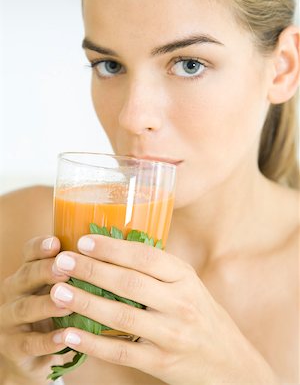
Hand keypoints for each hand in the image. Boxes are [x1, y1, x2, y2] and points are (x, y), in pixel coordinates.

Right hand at [0, 236, 70, 383]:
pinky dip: (46, 341)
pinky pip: (28, 343)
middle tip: (65, 270)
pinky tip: (64, 337)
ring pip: (24, 308)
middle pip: (26, 276)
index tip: (56, 243)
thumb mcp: (62, 289)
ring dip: (46, 306)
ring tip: (67, 305)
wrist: (31, 356)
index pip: (29, 253)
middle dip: (45, 271)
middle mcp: (15, 292)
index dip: (40, 247)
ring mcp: (10, 320)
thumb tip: (113, 250)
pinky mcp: (13, 348)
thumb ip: (77, 272)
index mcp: (28, 272)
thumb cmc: (54, 313)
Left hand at [50, 235, 278, 384]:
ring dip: (86, 303)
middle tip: (62, 262)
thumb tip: (112, 247)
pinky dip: (93, 343)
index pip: (146, 257)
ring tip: (58, 292)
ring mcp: (172, 334)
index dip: (113, 248)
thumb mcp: (187, 284)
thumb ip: (157, 270)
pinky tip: (70, 334)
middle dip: (92, 270)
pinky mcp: (162, 362)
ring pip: (123, 316)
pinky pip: (122, 352)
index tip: (84, 241)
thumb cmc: (200, 314)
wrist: (228, 361)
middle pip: (130, 283)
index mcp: (185, 277)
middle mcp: (181, 303)